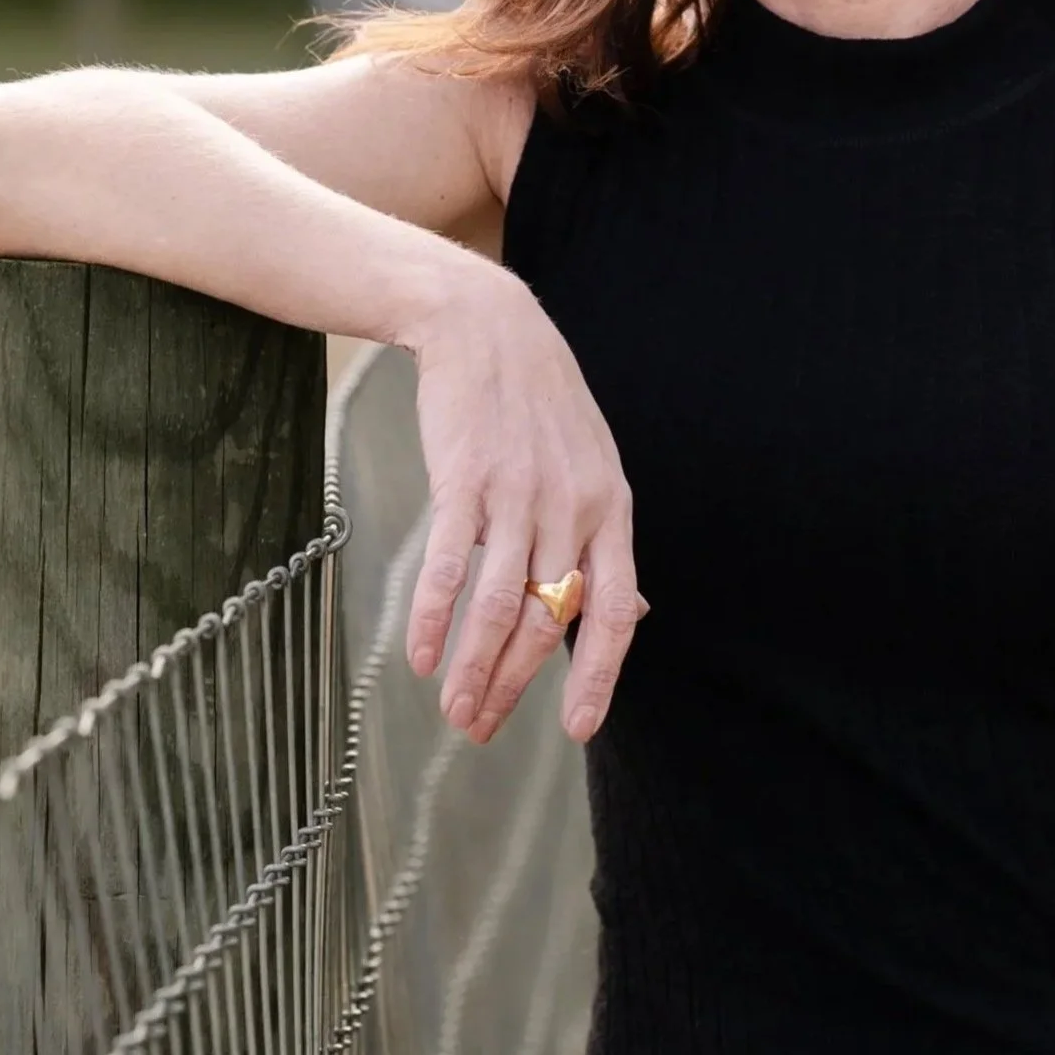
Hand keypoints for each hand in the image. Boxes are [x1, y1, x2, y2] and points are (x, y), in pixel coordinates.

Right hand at [401, 252, 640, 745]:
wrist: (486, 326)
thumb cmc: (538, 405)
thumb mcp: (594, 468)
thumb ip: (606, 543)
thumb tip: (635, 614)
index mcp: (611, 510)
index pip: (616, 612)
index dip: (598, 676)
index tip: (578, 729)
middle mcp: (573, 508)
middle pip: (551, 621)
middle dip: (515, 686)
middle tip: (482, 729)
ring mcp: (520, 495)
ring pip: (502, 606)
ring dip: (474, 668)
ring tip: (454, 711)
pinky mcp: (466, 480)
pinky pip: (449, 566)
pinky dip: (434, 619)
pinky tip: (420, 657)